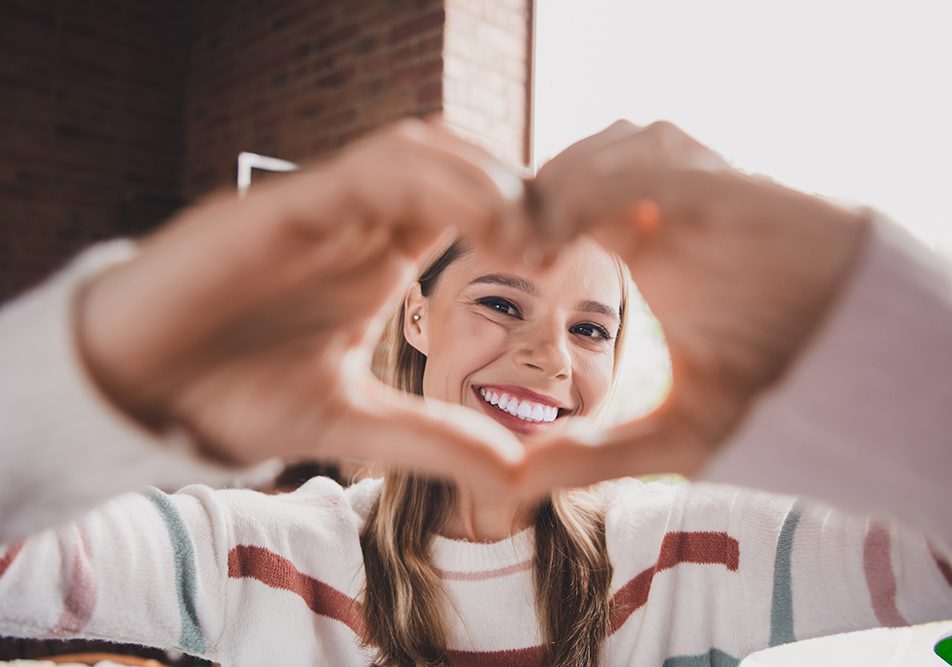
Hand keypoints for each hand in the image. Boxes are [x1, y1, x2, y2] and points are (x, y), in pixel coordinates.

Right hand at [76, 120, 527, 485]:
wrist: (136, 394)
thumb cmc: (230, 397)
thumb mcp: (351, 424)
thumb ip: (431, 439)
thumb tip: (517, 471)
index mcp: (380, 257)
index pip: (467, 205)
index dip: (522, 219)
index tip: (560, 261)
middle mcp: (357, 222)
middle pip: (454, 163)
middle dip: (515, 189)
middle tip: (555, 241)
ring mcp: (320, 208)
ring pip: (417, 151)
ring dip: (481, 178)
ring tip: (520, 235)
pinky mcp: (280, 206)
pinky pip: (367, 169)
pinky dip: (429, 181)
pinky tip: (472, 222)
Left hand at [520, 120, 869, 493]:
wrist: (847, 348)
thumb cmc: (771, 378)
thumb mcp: (673, 431)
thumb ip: (597, 454)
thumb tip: (515, 483)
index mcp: (636, 244)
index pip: (551, 208)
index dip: (513, 231)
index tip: (492, 266)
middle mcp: (656, 203)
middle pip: (560, 170)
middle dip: (522, 206)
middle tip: (499, 253)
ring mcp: (684, 184)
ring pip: (590, 155)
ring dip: (553, 196)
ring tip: (536, 254)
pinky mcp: (711, 177)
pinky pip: (636, 160)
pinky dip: (592, 188)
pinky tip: (567, 240)